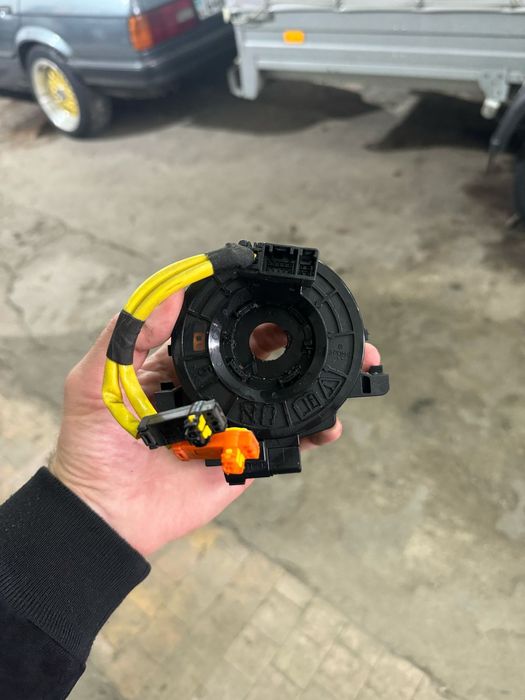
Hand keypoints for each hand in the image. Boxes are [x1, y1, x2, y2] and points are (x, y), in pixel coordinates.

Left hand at [50, 292, 379, 555]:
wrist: (106, 515)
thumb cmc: (93, 446)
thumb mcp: (94, 381)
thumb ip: (126, 335)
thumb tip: (172, 290)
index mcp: (179, 362)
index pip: (223, 325)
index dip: (253, 305)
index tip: (282, 289)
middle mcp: (212, 387)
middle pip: (264, 353)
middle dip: (300, 337)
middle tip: (329, 326)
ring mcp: (233, 421)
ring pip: (283, 392)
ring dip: (317, 378)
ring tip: (348, 367)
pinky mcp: (246, 456)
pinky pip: (287, 439)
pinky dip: (314, 430)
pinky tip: (330, 422)